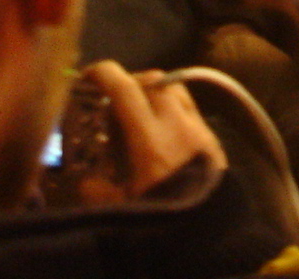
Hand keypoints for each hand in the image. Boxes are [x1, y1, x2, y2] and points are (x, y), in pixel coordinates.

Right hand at [83, 61, 225, 199]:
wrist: (212, 225)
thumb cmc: (166, 213)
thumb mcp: (124, 208)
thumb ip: (99, 192)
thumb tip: (85, 181)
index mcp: (151, 140)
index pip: (127, 90)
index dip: (106, 75)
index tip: (89, 74)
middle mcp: (178, 124)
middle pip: (154, 81)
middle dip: (130, 81)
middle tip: (113, 97)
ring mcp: (200, 127)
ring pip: (176, 88)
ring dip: (154, 90)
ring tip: (138, 109)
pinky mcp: (213, 136)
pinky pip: (190, 106)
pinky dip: (173, 106)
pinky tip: (162, 128)